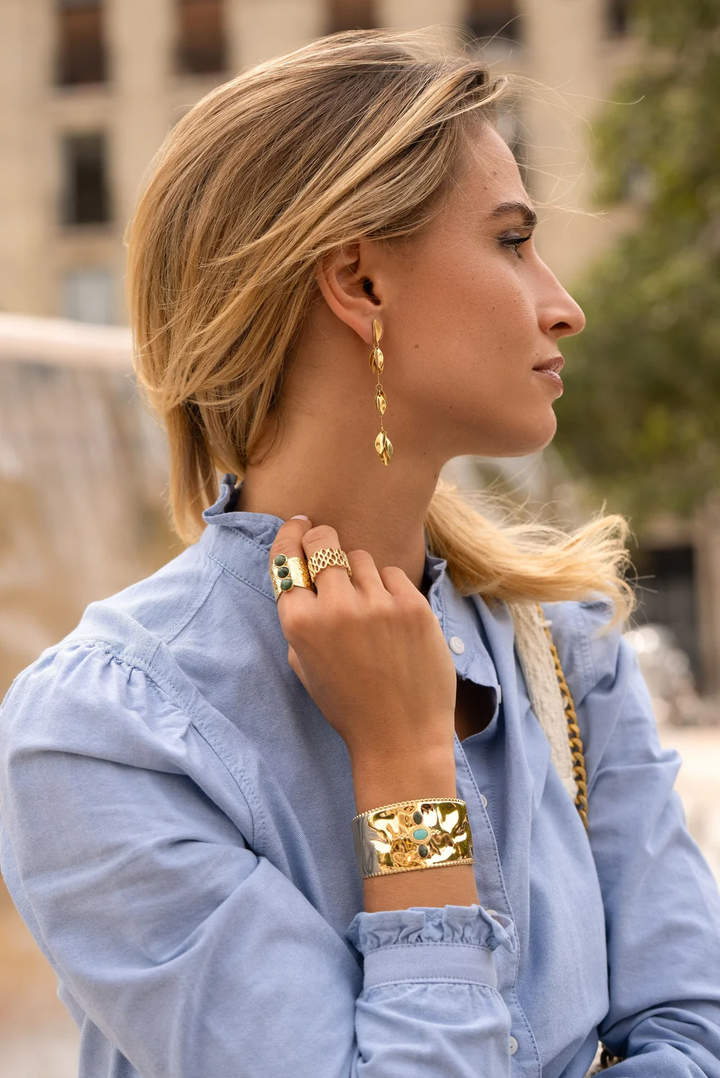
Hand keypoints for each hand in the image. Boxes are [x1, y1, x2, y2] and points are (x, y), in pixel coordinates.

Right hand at [269, 518, 457, 765]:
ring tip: (366, 604)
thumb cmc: (348, 704)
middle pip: (324, 543)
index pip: (286, 559)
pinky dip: (388, 589)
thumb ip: (300, 618)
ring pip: (361, 558)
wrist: (400, 737)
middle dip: (322, 538)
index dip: (291, 536)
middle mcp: (335, 608)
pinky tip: (390, 618)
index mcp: (300, 624)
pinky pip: (392, 574)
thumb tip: (304, 572)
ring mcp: (377, 604)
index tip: (298, 524)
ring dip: (358, 572)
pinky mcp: (413, 606)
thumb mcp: (305, 664)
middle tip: (325, 539)